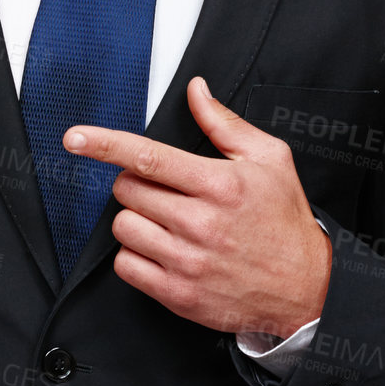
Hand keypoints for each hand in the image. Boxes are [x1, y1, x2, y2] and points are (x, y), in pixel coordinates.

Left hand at [63, 75, 330, 337]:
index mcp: (219, 184)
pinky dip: (135, 256)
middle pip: (128, 189)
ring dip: (136, 220)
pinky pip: (126, 266)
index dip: (104, 143)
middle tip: (166, 191)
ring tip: (167, 223)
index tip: (75, 138)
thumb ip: (224, 123)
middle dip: (138, 184)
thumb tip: (196, 90)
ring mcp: (187, 262)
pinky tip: (162, 250)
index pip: (147, 156)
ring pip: (122, 226)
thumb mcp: (269, 160)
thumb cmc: (286, 221)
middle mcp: (201, 223)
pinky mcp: (179, 295)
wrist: (309, 289)